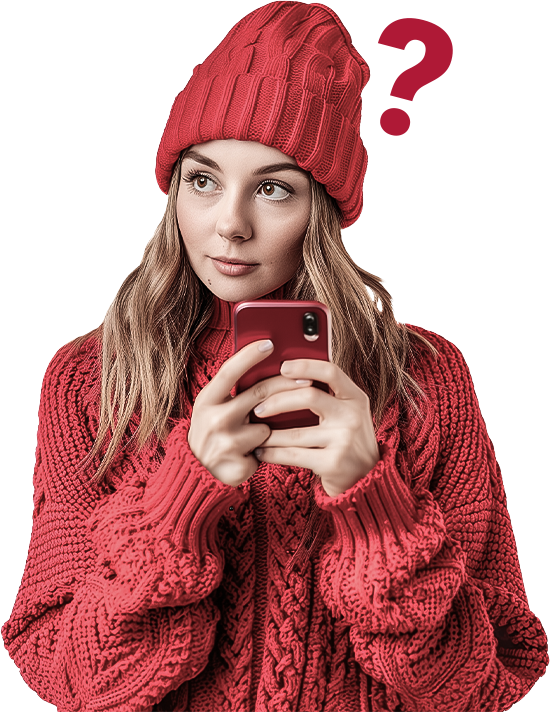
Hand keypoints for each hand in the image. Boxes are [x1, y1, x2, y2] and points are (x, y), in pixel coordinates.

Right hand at [187, 339, 313, 487]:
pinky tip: (255, 451)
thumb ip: (234, 390)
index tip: (269, 343)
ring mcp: (224, 443)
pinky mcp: (236, 464)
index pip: (229, 371)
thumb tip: (267, 363)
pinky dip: (267, 448)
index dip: (249, 356)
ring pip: (266, 425)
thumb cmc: (215, 430)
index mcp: (206, 399)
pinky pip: (267, 448)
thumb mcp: (215, 407)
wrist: (198, 472)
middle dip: (286, 385)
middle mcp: (212, 419)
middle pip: (258, 394)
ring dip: (271, 427)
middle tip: (308, 380)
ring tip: (259, 432)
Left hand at [253, 358, 380, 496]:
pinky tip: (261, 452)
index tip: (282, 367)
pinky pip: (293, 455)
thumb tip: (286, 374)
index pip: (330, 372)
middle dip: (277, 401)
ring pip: (295, 432)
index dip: (305, 366)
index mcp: (356, 398)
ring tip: (254, 432)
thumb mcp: (348, 413)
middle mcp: (352, 416)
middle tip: (257, 408)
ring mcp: (344, 440)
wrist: (367, 479)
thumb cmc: (348, 440)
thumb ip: (328, 395)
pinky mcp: (333, 463)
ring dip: (269, 434)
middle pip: (308, 397)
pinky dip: (272, 453)